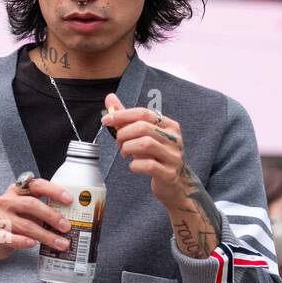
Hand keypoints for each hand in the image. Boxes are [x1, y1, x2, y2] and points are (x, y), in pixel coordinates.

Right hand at [0, 178, 73, 269]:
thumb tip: (71, 216)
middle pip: (31, 205)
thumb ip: (42, 206)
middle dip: (52, 216)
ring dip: (46, 236)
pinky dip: (24, 242)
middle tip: (66, 227)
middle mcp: (6, 201)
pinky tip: (34, 244)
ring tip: (61, 243)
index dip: (54, 190)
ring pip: (25, 225)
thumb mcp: (25, 207)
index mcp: (16, 190)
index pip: (36, 185)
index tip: (69, 200)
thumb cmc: (14, 219)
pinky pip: (12, 238)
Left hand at [101, 92, 223, 258]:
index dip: (122, 115)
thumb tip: (110, 98)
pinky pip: (148, 165)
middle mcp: (174, 139)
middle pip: (143, 127)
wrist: (175, 184)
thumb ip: (127, 118)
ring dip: (127, 148)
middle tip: (118, 142)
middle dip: (123, 134)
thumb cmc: (156, 156)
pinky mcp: (169, 173)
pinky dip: (134, 165)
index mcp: (169, 125)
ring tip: (125, 153)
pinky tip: (133, 165)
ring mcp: (174, 156)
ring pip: (145, 144)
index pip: (143, 113)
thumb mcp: (144, 135)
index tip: (106, 120)